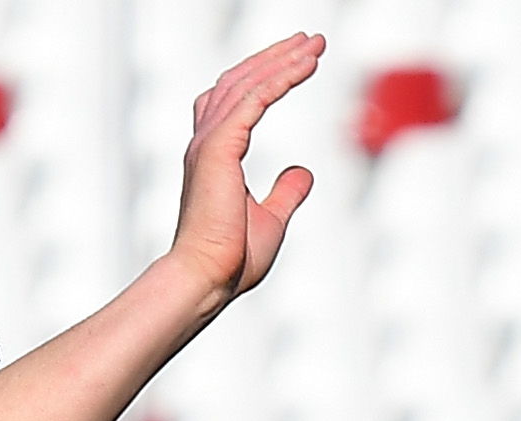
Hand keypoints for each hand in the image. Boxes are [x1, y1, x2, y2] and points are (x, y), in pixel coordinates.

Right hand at [161, 35, 321, 310]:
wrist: (207, 279)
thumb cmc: (231, 259)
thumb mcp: (271, 219)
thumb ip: (286, 193)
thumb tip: (304, 173)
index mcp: (214, 155)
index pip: (237, 100)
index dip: (265, 76)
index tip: (298, 61)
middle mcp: (206, 141)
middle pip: (240, 81)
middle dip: (276, 57)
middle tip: (311, 41)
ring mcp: (209, 142)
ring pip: (247, 83)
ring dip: (282, 60)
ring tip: (314, 45)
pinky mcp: (218, 148)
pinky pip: (253, 99)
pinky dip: (280, 78)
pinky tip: (305, 65)